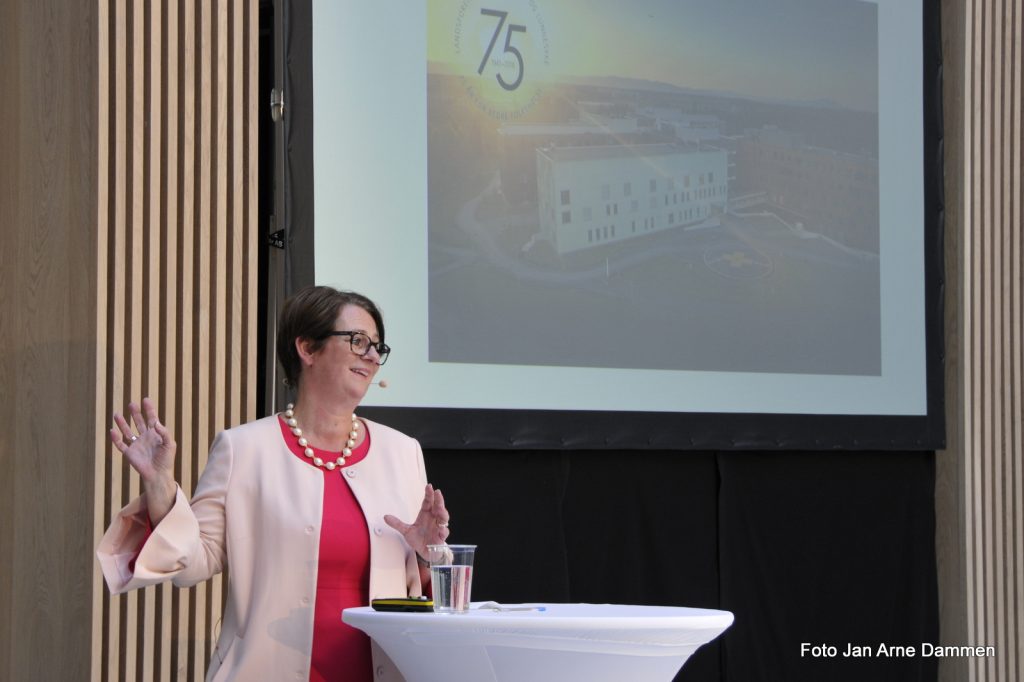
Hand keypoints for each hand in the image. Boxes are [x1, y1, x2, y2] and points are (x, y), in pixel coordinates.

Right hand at [111, 397, 177, 521]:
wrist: (158, 475)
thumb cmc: (167, 460)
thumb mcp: (170, 444)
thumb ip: (164, 433)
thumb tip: (156, 423)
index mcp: (155, 434)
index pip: (152, 419)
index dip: (149, 409)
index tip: (145, 399)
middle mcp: (145, 438)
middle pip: (138, 422)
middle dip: (135, 413)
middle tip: (131, 404)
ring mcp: (136, 445)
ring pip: (127, 431)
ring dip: (122, 423)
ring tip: (116, 413)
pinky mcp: (129, 453)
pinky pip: (120, 444)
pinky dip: (115, 438)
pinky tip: (112, 431)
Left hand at [384, 484, 450, 558]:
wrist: (425, 552)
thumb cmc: (418, 539)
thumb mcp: (406, 531)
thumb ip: (397, 523)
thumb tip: (385, 517)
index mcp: (426, 514)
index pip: (428, 502)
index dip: (429, 494)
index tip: (429, 486)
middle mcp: (434, 518)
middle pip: (438, 507)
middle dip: (438, 500)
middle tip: (437, 492)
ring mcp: (439, 527)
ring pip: (444, 518)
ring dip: (443, 513)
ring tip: (440, 509)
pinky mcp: (441, 537)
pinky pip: (444, 532)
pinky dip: (443, 530)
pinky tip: (441, 529)